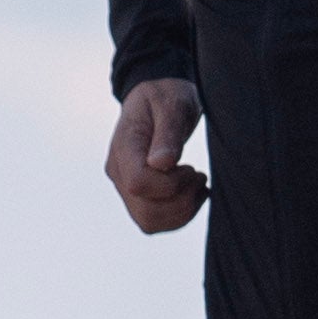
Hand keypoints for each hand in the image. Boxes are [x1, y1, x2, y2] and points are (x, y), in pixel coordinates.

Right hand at [106, 78, 207, 234]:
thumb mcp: (172, 104)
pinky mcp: (137, 197)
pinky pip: (154, 222)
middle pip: (145, 210)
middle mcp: (118, 171)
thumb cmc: (165, 96)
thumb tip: (162, 163)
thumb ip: (168, 133)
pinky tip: (193, 194)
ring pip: (149, 222)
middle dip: (181, 201)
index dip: (170, 184)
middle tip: (199, 177)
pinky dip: (179, 216)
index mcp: (123, 146)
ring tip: (198, 185)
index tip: (190, 167)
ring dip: (182, 212)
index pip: (138, 182)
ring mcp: (124, 187)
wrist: (156, 99)